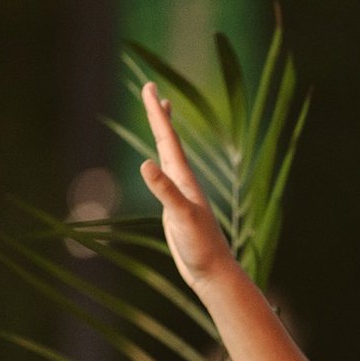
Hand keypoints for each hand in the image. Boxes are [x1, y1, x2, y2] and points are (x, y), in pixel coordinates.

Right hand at [140, 82, 235, 292]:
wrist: (213, 273)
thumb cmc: (200, 247)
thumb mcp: (180, 217)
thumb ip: (165, 191)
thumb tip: (146, 163)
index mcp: (184, 180)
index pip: (168, 139)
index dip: (157, 113)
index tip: (149, 87)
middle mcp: (184, 183)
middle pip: (170, 142)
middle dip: (160, 116)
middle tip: (152, 89)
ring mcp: (181, 196)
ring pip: (169, 158)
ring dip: (163, 136)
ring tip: (160, 118)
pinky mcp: (177, 211)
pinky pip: (166, 179)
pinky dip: (160, 165)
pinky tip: (159, 165)